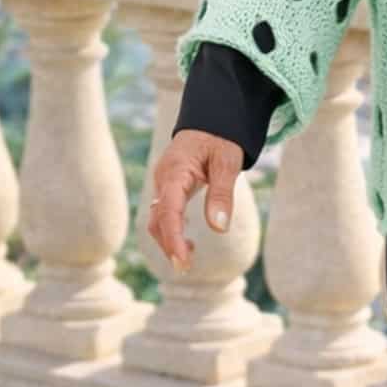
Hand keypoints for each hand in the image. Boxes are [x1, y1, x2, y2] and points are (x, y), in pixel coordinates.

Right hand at [147, 129, 243, 271]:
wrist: (211, 118)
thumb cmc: (221, 137)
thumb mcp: (228, 162)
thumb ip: (222, 194)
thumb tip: (218, 228)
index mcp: (176, 172)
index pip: (169, 211)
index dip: (174, 238)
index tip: (183, 261)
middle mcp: (163, 179)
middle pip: (158, 219)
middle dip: (169, 245)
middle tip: (186, 268)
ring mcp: (163, 183)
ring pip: (158, 219)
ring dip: (169, 241)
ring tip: (188, 259)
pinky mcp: (168, 187)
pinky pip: (163, 213)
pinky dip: (172, 231)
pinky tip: (188, 245)